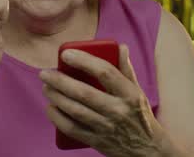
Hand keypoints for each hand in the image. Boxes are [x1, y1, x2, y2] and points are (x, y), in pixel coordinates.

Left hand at [39, 44, 175, 156]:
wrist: (148, 151)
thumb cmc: (139, 115)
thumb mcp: (138, 91)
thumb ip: (126, 69)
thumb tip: (120, 47)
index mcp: (129, 94)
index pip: (105, 72)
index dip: (83, 61)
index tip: (66, 54)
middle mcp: (118, 110)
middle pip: (84, 93)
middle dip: (60, 81)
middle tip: (45, 73)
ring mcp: (107, 127)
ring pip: (76, 110)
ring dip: (56, 97)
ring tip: (46, 87)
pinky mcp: (97, 141)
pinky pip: (73, 129)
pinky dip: (57, 118)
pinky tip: (50, 108)